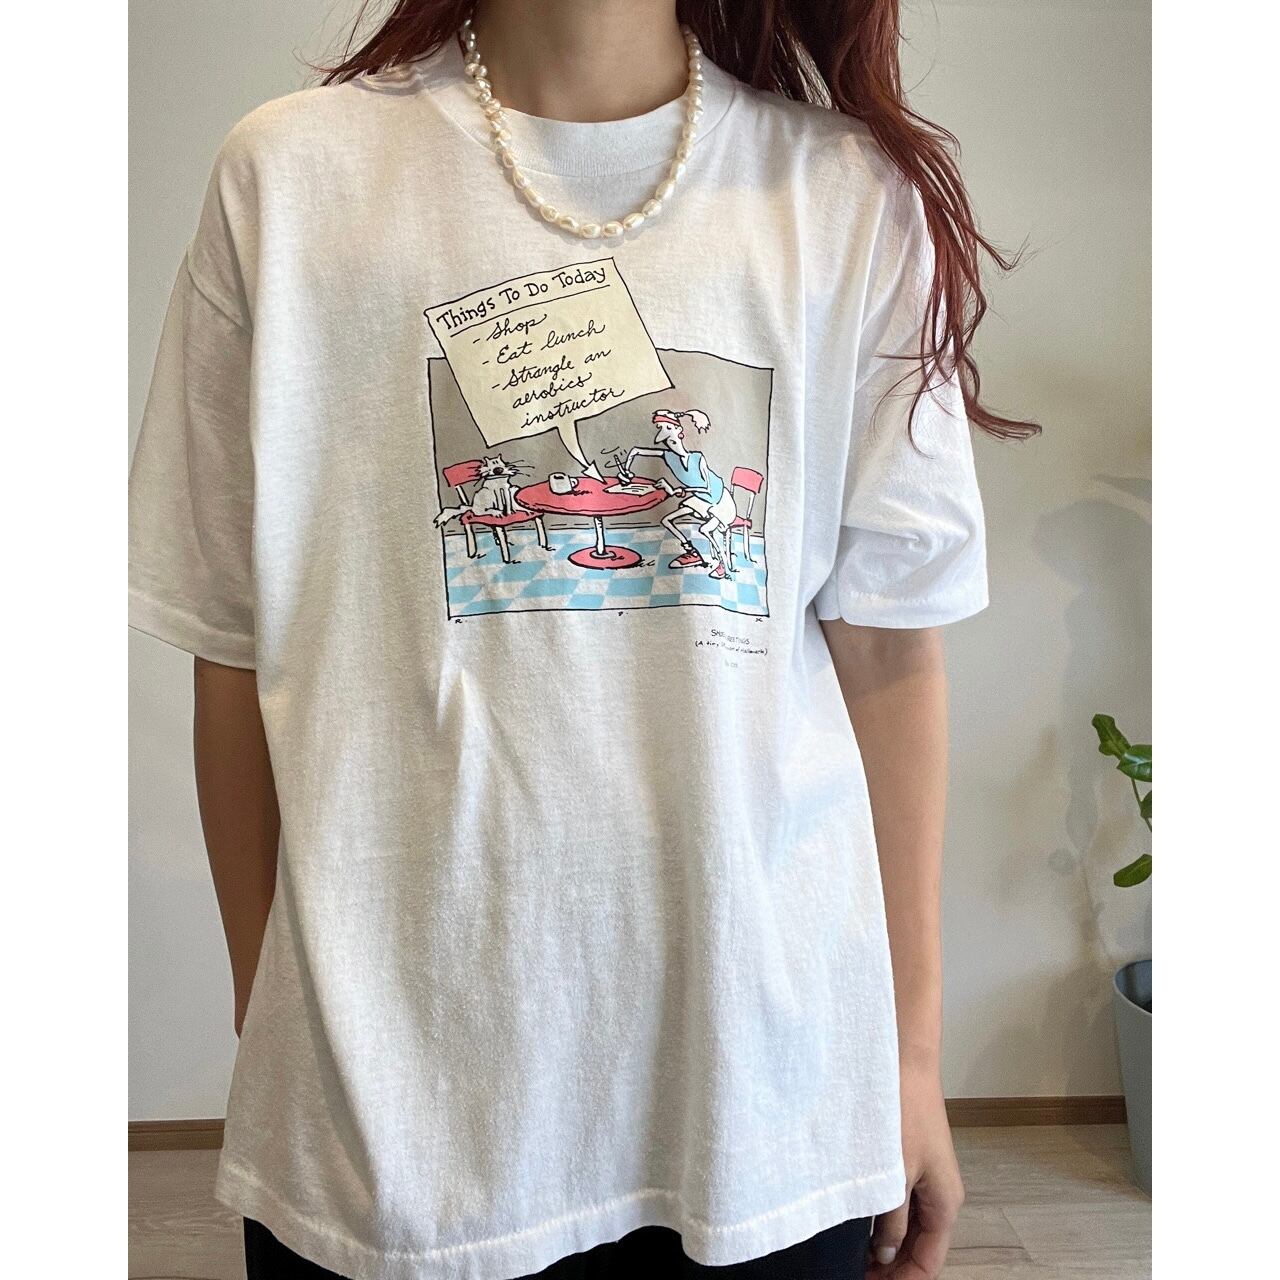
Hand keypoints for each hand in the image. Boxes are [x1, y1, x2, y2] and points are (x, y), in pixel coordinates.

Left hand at [871, 1062, 964, 1277]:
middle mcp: (940, 1194)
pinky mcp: (911, 1158)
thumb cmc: (902, 1112)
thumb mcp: (894, 1173)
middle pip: (919, 1246)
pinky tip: (857, 1220)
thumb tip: (885, 1253)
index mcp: (945, 1203)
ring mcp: (925, 1175)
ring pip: (908, 1224)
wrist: (904, 1059)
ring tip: (850, 1253)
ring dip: (885, 1242)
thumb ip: (890, 1218)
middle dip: (891, 1265)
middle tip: (853, 1272)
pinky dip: (883, 1216)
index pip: (928, 1262)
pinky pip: (901, 1200)